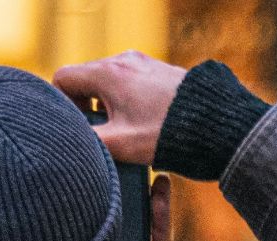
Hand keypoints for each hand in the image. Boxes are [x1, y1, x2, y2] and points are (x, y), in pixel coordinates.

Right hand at [52, 51, 186, 165]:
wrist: (214, 123)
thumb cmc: (166, 134)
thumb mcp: (119, 145)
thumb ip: (86, 140)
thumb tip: (67, 140)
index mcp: (108, 73)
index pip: (62, 78)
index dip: (62, 104)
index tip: (79, 126)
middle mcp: (123, 59)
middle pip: (84, 79)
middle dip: (84, 106)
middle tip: (101, 133)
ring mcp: (142, 62)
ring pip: (107, 81)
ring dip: (105, 105)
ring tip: (122, 130)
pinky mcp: (157, 70)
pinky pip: (128, 81)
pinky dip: (125, 100)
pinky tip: (140, 122)